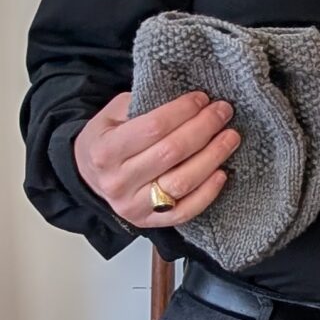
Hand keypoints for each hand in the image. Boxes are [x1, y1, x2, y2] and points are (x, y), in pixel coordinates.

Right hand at [72, 89, 240, 228]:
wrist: (89, 176)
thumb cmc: (106, 141)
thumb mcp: (111, 116)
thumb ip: (141, 105)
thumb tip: (184, 99)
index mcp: (105, 152)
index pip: (153, 128)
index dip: (183, 111)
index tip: (202, 98)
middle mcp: (118, 181)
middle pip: (172, 153)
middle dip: (204, 128)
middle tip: (223, 112)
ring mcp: (133, 206)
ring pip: (183, 182)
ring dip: (213, 157)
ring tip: (231, 137)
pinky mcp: (150, 221)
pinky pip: (186, 211)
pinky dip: (208, 193)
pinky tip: (222, 172)